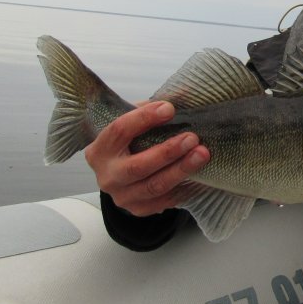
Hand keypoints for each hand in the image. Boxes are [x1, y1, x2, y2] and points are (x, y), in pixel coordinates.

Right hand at [84, 100, 209, 215]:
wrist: (120, 175)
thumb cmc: (128, 142)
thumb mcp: (131, 123)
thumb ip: (149, 110)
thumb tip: (184, 93)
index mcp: (99, 150)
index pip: (119, 131)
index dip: (144, 119)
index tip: (169, 109)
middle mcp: (107, 176)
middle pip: (138, 166)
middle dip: (167, 151)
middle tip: (193, 137)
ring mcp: (122, 196)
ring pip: (154, 186)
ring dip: (181, 169)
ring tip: (202, 154)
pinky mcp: (139, 209)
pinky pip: (165, 200)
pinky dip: (184, 187)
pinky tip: (200, 175)